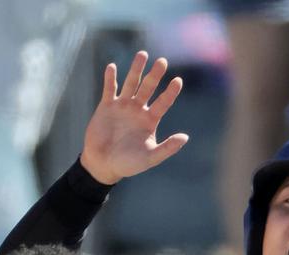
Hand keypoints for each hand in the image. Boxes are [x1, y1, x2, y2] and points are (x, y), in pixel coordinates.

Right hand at [79, 52, 188, 184]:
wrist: (103, 164)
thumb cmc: (128, 164)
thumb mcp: (150, 157)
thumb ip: (167, 148)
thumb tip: (185, 137)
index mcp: (150, 120)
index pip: (163, 103)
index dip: (170, 92)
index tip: (178, 81)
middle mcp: (138, 110)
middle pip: (148, 88)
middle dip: (155, 75)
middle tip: (163, 61)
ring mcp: (122, 106)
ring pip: (131, 83)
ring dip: (136, 69)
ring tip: (143, 54)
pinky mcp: (106, 106)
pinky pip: (109, 89)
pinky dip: (111, 78)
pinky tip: (112, 67)